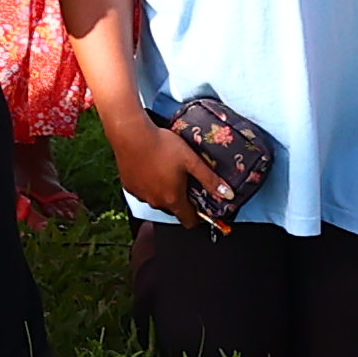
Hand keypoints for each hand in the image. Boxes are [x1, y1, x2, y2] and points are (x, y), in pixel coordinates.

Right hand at [101, 99, 227, 231]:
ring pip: (157, 200)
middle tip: (184, 179)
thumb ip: (210, 179)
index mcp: (173, 199)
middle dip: (180, 199)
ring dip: (163, 191)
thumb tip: (229, 195)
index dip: (197, 216)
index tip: (200, 204)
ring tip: (166, 170)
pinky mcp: (129, 186)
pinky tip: (151, 167)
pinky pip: (143, 192)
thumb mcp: (191, 160)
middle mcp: (156, 202)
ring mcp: (141, 195)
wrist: (131, 134)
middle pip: (173, 209)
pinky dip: (148, 184)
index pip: (189, 222)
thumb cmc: (163, 146)